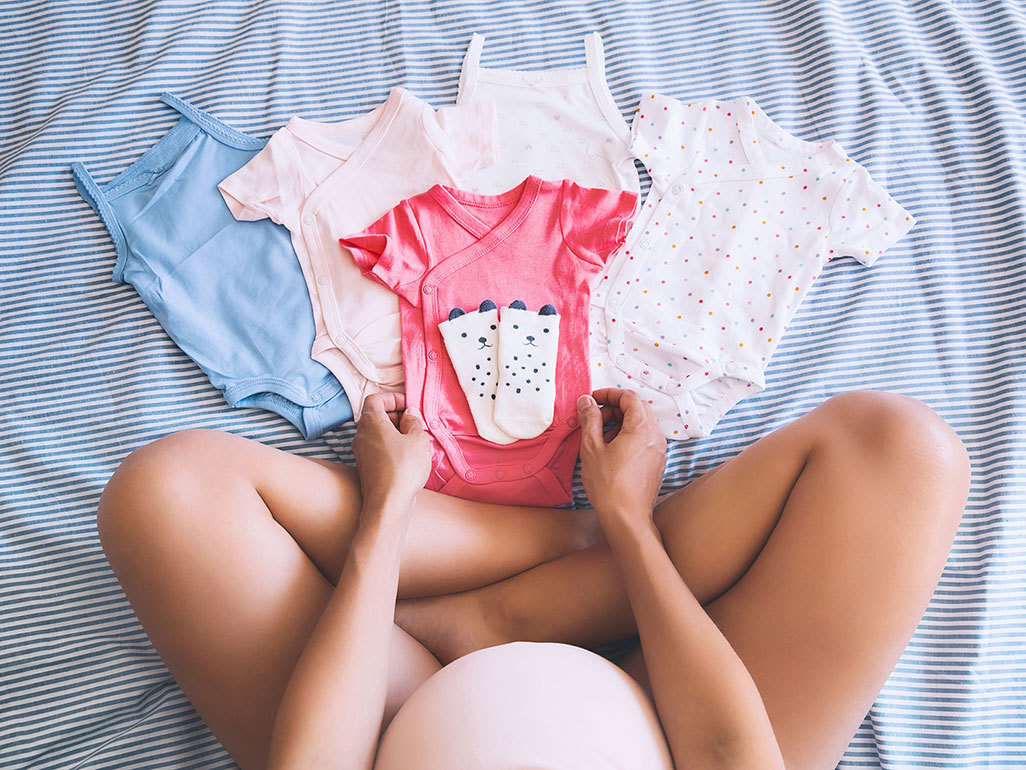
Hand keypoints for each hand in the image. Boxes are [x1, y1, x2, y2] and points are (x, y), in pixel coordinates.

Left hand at [352, 393, 431, 512]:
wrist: (388, 504)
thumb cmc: (403, 469)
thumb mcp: (418, 439)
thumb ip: (414, 421)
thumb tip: (410, 414)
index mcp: (370, 422)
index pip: (375, 399)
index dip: (393, 398)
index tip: (409, 406)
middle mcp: (361, 435)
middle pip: (375, 416)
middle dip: (396, 416)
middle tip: (415, 423)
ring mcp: (361, 453)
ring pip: (377, 434)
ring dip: (395, 433)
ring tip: (414, 441)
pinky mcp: (366, 468)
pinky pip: (378, 449)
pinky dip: (391, 447)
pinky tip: (408, 458)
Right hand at [577, 389, 666, 536]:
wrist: (627, 517)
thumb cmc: (608, 485)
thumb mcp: (592, 448)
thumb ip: (590, 419)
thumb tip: (586, 401)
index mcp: (642, 428)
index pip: (629, 397)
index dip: (609, 394)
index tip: (593, 399)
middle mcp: (656, 436)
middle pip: (637, 408)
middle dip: (614, 408)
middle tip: (594, 417)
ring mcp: (659, 450)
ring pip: (641, 424)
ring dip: (621, 422)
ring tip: (601, 436)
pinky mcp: (657, 463)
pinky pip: (644, 439)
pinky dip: (629, 436)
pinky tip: (612, 450)